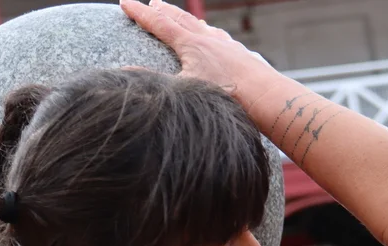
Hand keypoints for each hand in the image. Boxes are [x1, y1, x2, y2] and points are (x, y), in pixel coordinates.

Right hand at [120, 0, 275, 106]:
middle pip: (180, 18)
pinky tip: (213, 36)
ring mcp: (225, 45)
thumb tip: (123, 72)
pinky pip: (219, 36)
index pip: (159, 23)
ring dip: (186, 19)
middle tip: (151, 3)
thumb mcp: (183, 89)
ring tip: (178, 16)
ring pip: (201, 26)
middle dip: (163, 10)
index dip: (140, 13)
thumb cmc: (225, 95)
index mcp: (191, 44)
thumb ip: (153, 80)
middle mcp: (208, 39)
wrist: (264, 95)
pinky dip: (209, 32)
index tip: (125, 2)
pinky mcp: (239, 54)